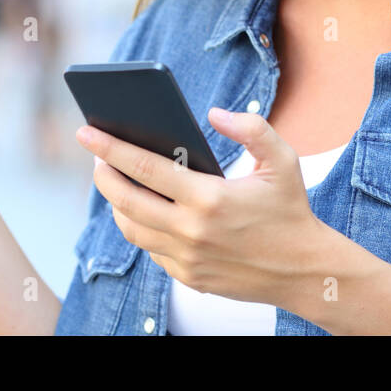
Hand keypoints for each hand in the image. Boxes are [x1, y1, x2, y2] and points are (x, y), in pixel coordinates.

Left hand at [75, 106, 325, 306]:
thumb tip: (214, 113)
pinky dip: (141, 227)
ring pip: (131, 229)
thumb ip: (251, 128)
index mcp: (210, 198)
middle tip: (95, 155)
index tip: (85, 132)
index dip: (109, 147)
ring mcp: (187, 259)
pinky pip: (151, 249)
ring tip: (116, 180)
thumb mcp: (283, 160)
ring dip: (116, 203)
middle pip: (125, 201)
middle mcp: (192, 231)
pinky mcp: (189, 277)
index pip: (144, 168)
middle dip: (102, 174)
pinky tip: (144, 209)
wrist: (305, 271)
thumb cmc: (290, 210)